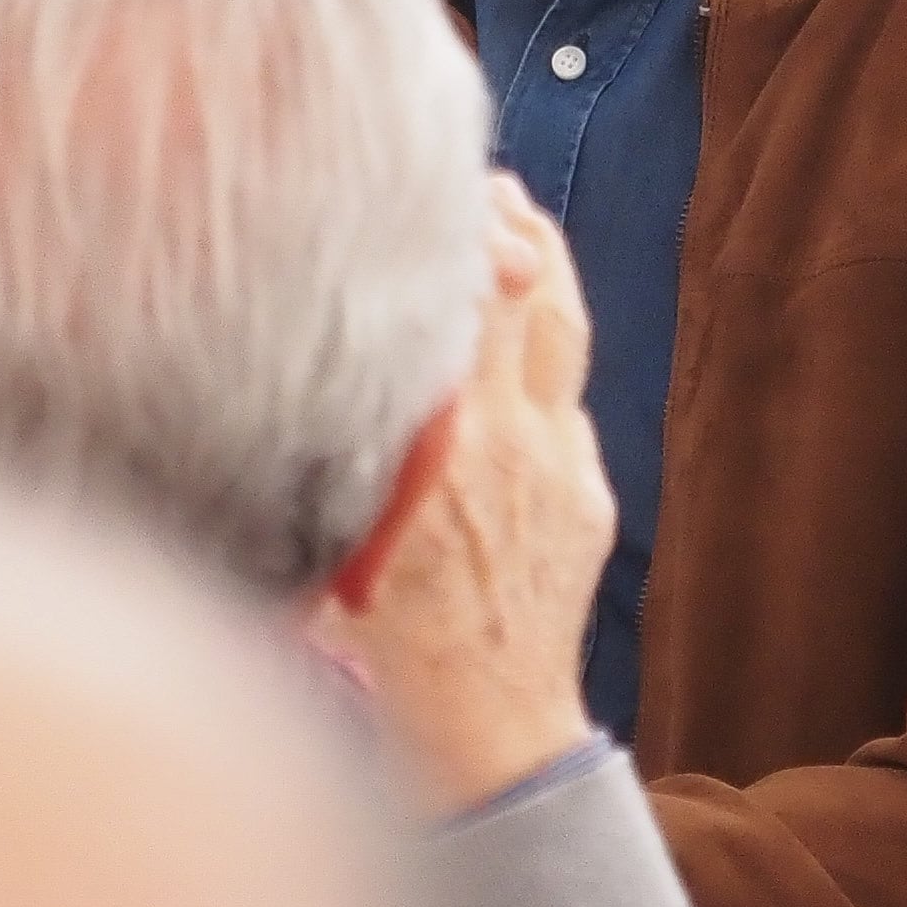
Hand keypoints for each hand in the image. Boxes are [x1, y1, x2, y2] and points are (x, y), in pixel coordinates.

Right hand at [307, 175, 616, 809]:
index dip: (462, 240)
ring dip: (543, 268)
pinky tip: (515, 336)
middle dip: (512, 229)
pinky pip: (567, 400)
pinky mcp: (592, 494)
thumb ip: (352, 440)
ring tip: (515, 219)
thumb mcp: (344, 526)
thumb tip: (314, 360)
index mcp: (446, 445)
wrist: (487, 723)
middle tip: (483, 183)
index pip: (468, 304)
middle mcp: (514, 442)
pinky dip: (543, 353)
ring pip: (566, 334)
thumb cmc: (387, 636)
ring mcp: (564, 465)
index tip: (431, 200)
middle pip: (533, 297)